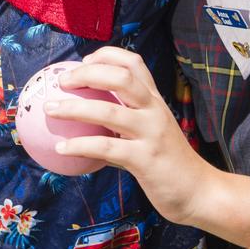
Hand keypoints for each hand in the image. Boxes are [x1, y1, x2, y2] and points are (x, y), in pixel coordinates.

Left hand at [46, 46, 214, 225]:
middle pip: (121, 77)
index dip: (107, 55)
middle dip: (88, 73)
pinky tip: (60, 149)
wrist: (199, 193)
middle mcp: (154, 110)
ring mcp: (151, 133)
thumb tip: (82, 118)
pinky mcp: (146, 159)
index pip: (134, 63)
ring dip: (73, 108)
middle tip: (62, 81)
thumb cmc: (167, 163)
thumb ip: (122, 124)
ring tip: (50, 109)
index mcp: (154, 100)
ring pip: (108, 111)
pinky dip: (79, 146)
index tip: (84, 61)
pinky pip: (106, 148)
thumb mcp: (149, 134)